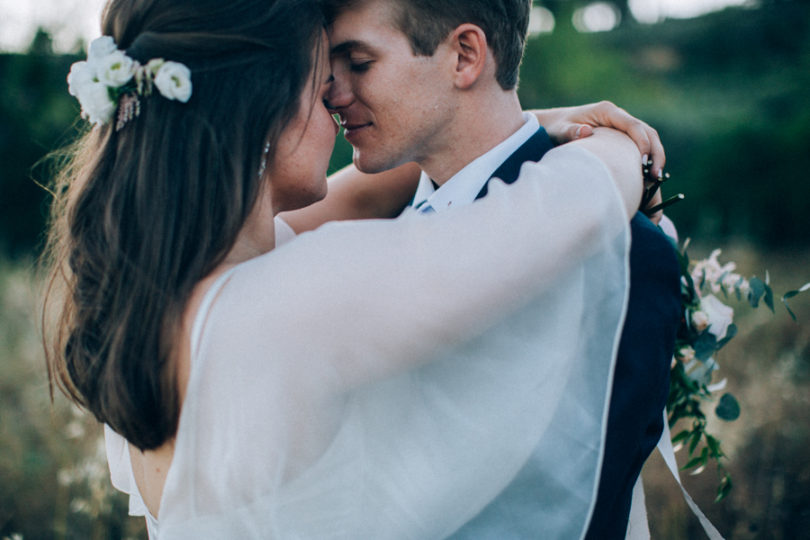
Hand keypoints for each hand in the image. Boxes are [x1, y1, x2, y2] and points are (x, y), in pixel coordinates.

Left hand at [532, 101, 665, 177]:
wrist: (552, 125)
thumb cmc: (556, 127)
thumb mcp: (559, 130)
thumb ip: (570, 131)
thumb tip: (586, 132)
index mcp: (607, 111)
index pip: (632, 125)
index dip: (642, 142)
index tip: (643, 161)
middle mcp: (618, 116)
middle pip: (646, 131)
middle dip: (655, 152)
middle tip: (656, 175)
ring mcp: (621, 126)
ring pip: (647, 139)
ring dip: (654, 157)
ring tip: (655, 179)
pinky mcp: (620, 137)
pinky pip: (639, 146)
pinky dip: (646, 160)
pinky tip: (646, 177)